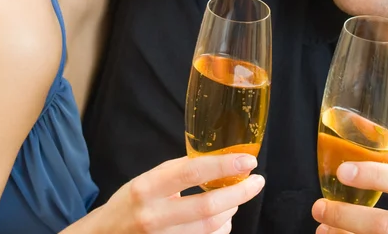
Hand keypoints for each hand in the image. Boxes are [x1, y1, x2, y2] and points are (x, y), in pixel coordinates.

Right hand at [63, 153, 263, 233]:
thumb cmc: (130, 203)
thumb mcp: (148, 179)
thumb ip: (178, 172)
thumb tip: (217, 162)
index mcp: (147, 187)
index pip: (192, 173)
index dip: (223, 166)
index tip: (248, 161)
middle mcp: (154, 216)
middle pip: (207, 209)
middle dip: (239, 193)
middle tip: (257, 181)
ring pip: (211, 229)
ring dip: (231, 211)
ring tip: (235, 197)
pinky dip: (220, 229)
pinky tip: (223, 218)